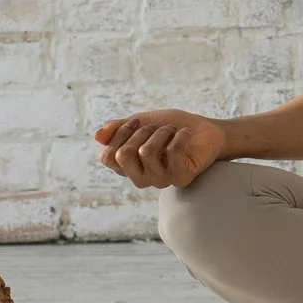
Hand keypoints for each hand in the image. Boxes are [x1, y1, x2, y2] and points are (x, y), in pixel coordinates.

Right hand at [94, 108, 227, 189]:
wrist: (205, 130)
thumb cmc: (171, 128)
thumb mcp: (142, 122)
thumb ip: (119, 129)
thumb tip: (97, 136)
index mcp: (127, 166)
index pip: (107, 156)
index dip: (119, 134)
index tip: (136, 122)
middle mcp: (141, 177)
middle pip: (123, 156)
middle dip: (140, 132)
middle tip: (156, 128)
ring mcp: (161, 180)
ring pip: (146, 152)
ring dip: (161, 132)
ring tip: (172, 131)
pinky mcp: (181, 178)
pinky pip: (172, 153)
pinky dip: (179, 136)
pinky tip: (185, 135)